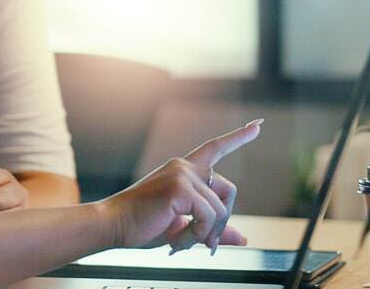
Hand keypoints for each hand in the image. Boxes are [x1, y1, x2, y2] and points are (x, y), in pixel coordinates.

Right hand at [102, 118, 262, 252]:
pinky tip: (178, 239)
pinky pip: (209, 217)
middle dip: (223, 220)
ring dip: (205, 234)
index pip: (215, 148)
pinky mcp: (179, 188)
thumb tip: (243, 238)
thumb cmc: (141, 225)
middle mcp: (183, 167)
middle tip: (204, 243)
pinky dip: (198, 234)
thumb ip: (213, 229)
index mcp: (182, 171)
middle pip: (229, 190)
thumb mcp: (183, 228)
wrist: (112, 225)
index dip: (238, 138)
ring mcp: (181, 175)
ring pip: (219, 210)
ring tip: (180, 242)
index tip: (257, 126)